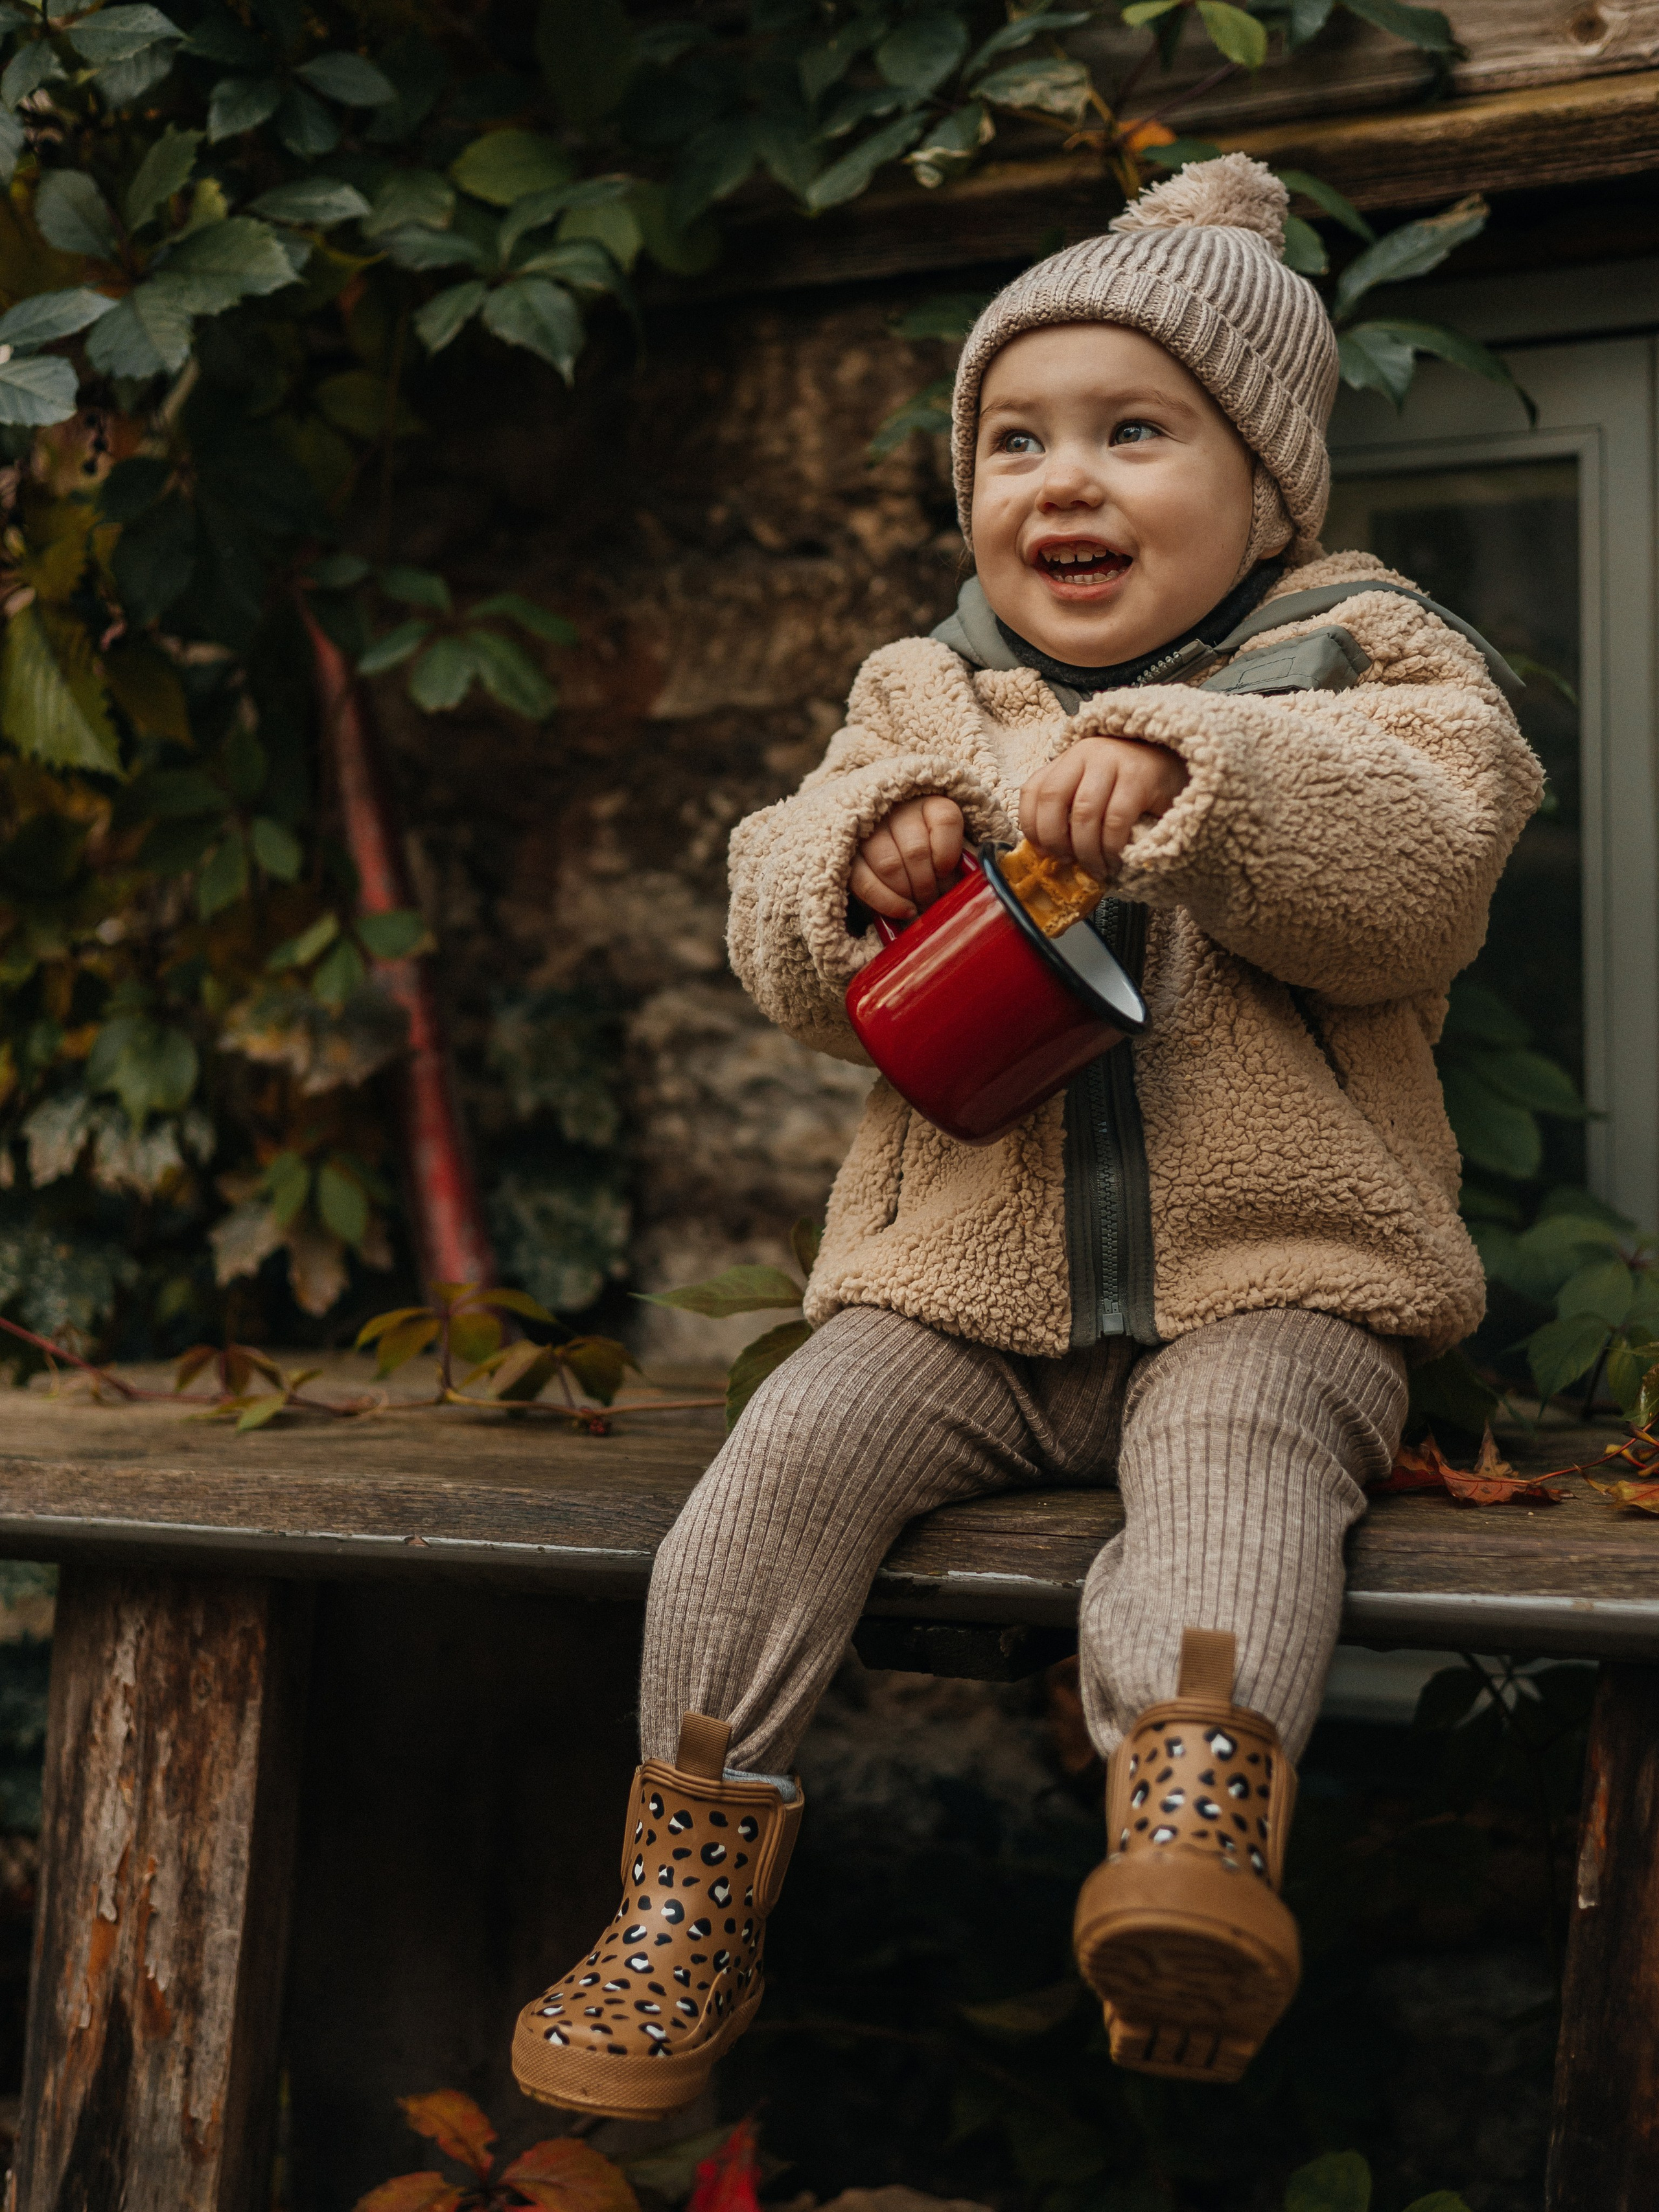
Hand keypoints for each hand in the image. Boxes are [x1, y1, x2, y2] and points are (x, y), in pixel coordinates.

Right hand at [850, 795, 964, 919]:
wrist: (892, 847)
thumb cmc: (933, 855)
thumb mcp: (955, 849)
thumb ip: (965, 861)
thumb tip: (974, 885)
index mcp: (931, 802)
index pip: (945, 820)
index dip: (948, 853)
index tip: (947, 873)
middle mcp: (898, 808)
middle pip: (916, 850)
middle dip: (927, 885)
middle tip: (933, 901)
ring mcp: (870, 829)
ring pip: (890, 865)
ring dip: (907, 893)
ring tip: (918, 906)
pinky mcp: (849, 852)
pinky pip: (865, 881)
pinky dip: (886, 901)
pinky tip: (903, 910)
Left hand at [1018, 736, 1187, 879]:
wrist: (1179, 764)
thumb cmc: (1132, 785)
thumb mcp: (1094, 788)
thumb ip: (1069, 809)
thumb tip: (1046, 851)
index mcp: (1068, 758)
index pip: (1033, 790)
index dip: (1031, 827)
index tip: (1043, 853)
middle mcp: (1086, 753)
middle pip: (1052, 800)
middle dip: (1055, 840)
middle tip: (1068, 862)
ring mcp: (1114, 761)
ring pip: (1084, 814)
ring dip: (1086, 850)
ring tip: (1096, 868)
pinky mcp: (1141, 777)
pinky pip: (1116, 821)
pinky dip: (1111, 848)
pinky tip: (1115, 861)